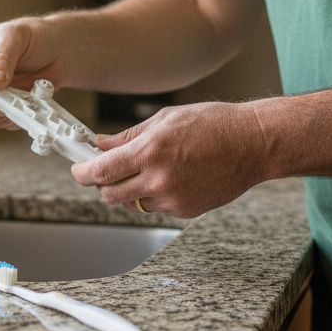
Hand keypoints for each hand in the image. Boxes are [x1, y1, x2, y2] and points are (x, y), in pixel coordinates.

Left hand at [71, 102, 272, 218]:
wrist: (253, 144)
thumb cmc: (215, 125)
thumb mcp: (166, 119)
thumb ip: (129, 136)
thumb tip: (102, 144)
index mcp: (150, 151)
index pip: (101, 172)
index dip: (82, 173)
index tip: (78, 169)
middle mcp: (159, 179)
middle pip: (111, 194)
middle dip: (103, 184)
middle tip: (107, 170)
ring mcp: (173, 198)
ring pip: (133, 203)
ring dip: (130, 190)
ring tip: (149, 168)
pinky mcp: (186, 210)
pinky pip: (157, 207)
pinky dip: (154, 195)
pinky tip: (172, 176)